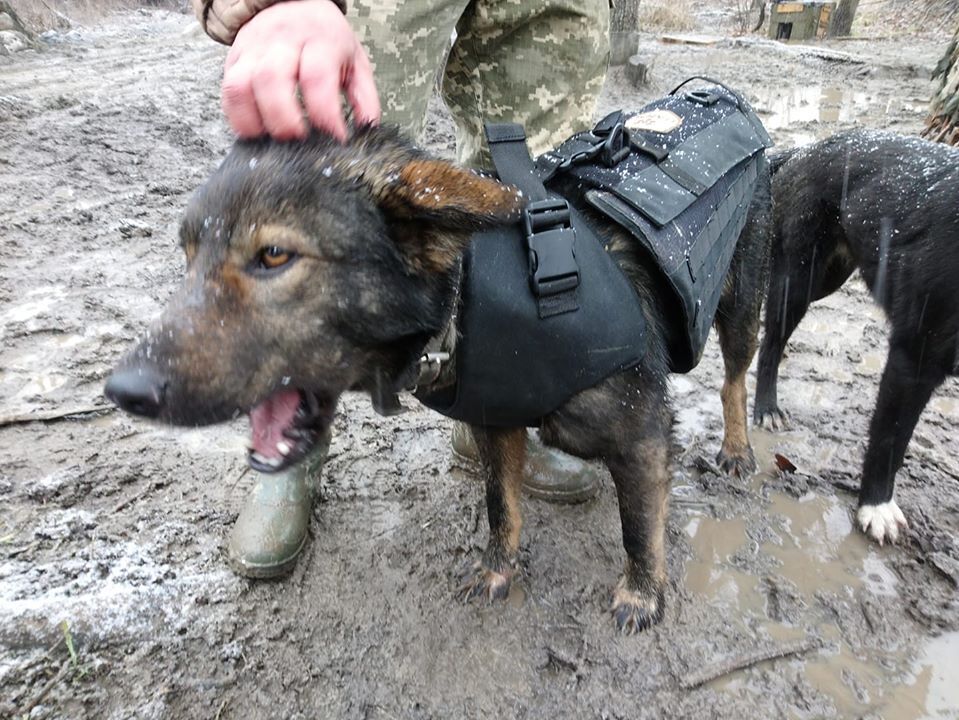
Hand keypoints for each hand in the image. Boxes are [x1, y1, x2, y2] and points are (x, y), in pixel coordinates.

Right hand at [222, 0, 379, 140]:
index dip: (324, 114)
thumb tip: (367, 132)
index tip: (334, 139)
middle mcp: (281, 41)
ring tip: (273, 143)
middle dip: (285, 121)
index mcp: (319, 40)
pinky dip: (238, 119)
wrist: (290, 3)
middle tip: (299, 143)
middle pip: (272, 80)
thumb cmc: (326, 39)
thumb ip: (364, 97)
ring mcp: (253, 50)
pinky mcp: (234, 60)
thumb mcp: (354, 60)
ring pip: (241, 86)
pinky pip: (227, 92)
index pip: (317, 77)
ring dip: (255, 123)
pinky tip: (256, 133)